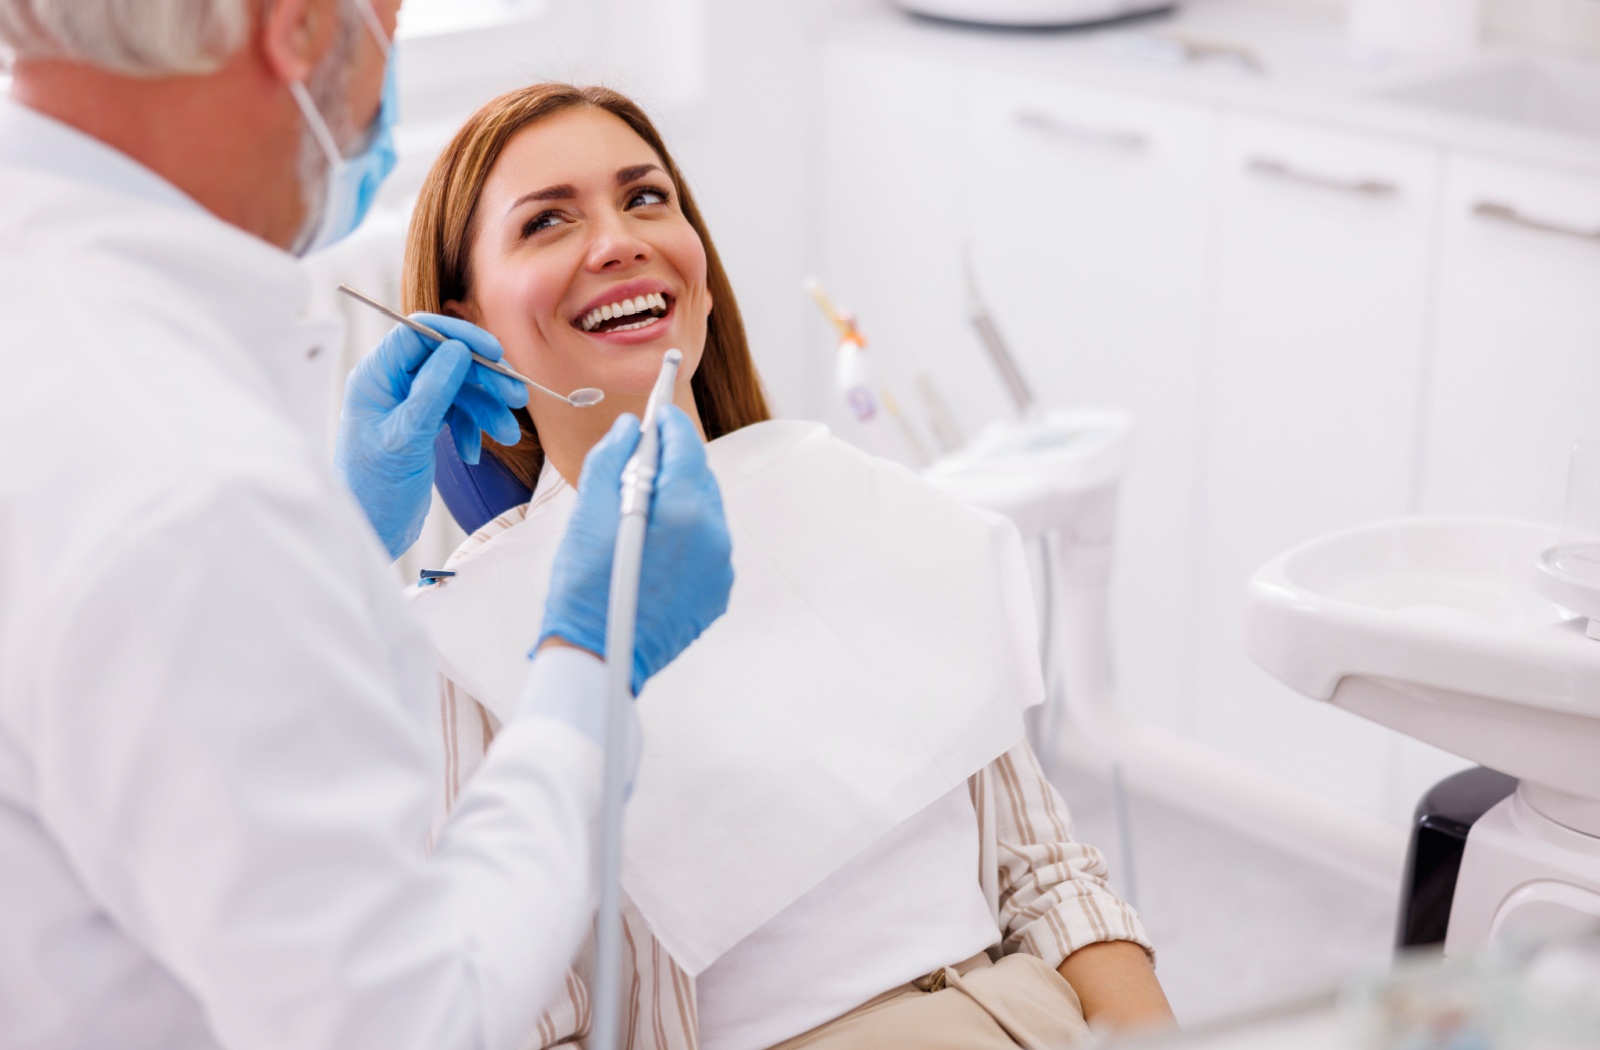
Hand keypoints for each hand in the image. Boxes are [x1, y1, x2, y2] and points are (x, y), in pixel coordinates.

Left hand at [335, 314, 528, 559]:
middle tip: (517, 397)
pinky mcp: (422, 424)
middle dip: (484, 379)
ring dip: (486, 409)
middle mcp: (390, 384)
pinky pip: (458, 412)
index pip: (419, 334)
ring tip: (507, 436)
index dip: (459, 336)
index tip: (495, 353)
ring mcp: (407, 403)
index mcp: (375, 377)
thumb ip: (432, 392)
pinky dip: (473, 428)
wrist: (373, 532)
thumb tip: (458, 349)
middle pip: (447, 361)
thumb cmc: (374, 490)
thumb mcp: (406, 439)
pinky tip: (473, 453)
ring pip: (458, 388)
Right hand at [539, 407, 733, 693]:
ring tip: (641, 509)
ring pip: (705, 512)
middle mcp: (714, 535)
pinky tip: (654, 545)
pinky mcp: (717, 592)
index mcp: (684, 510)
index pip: (685, 446)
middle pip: (698, 478)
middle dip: (672, 463)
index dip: (668, 424)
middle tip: (640, 458)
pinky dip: (686, 536)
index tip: (656, 413)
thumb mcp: (589, 514)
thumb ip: (612, 460)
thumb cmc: (585, 589)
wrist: (599, 660)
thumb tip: (629, 428)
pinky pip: (707, 547)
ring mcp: (720, 567)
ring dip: (678, 500)